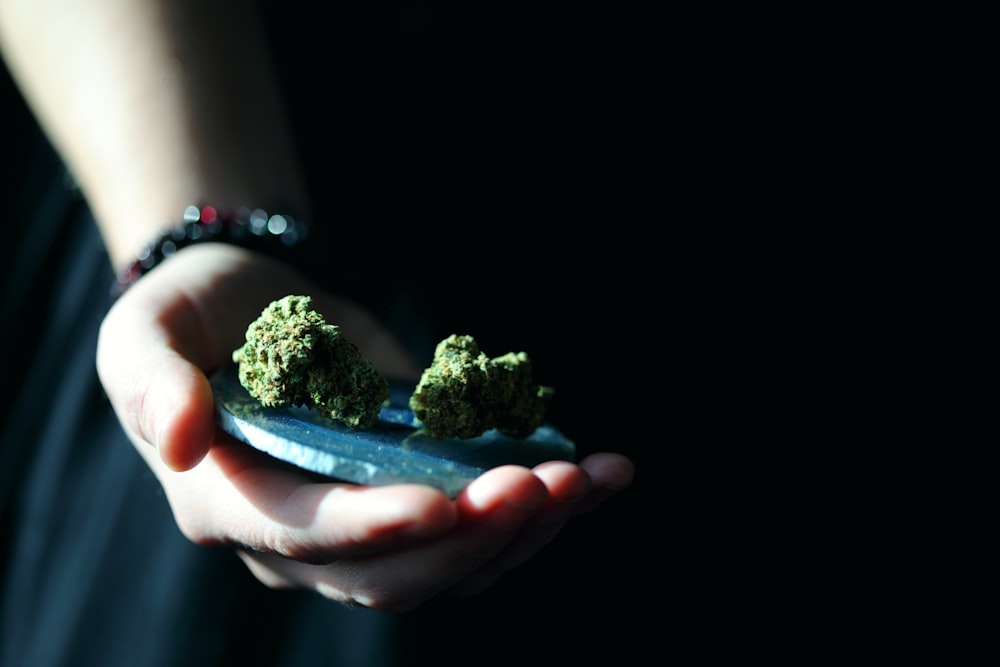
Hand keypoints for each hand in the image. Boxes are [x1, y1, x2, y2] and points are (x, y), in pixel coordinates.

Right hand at [96, 244, 634, 610]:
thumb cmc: (188, 321)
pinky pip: (486, 524)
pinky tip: (609, 474)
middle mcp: (305, 540)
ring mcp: (371, 525)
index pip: (305, 537)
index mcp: (233, 506)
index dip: (371, 529)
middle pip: (396, 572)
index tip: (441, 501)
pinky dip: (551, 507)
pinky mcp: (421, 494)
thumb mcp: (142, 335)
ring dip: (526, 530)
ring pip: (453, 564)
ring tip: (590, 477)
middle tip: (542, 483)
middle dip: (472, 536)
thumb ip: (151, 384)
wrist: (248, 310)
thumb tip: (181, 438)